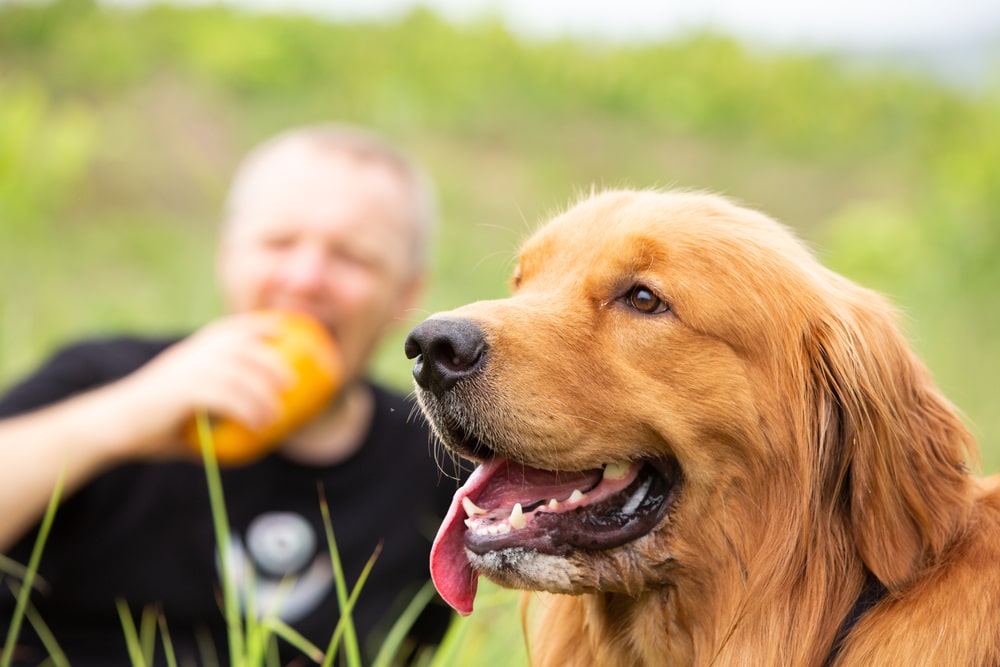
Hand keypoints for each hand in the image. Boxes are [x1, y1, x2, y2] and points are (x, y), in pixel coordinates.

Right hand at [118, 313, 294, 458]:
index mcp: (194, 348)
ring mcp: (188, 369)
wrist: (113, 424)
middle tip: (291, 383)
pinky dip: (247, 411)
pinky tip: (258, 426)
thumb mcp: (190, 401)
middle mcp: (193, 353)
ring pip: (239, 374)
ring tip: (276, 415)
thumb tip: (254, 424)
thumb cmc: (155, 418)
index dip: (261, 326)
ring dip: (263, 395)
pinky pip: (226, 397)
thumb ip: (217, 402)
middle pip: (243, 347)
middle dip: (271, 361)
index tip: (285, 333)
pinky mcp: (183, 390)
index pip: (232, 328)